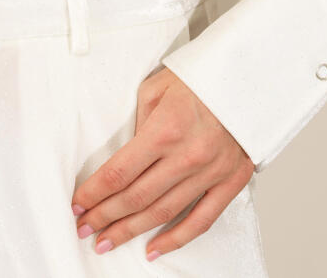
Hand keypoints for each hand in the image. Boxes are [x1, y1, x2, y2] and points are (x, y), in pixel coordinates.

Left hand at [71, 66, 253, 261]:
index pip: (120, 172)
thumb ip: (139, 123)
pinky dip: (176, 240)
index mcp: (165, 129)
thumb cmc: (199, 78)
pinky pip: (201, 221)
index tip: (78, 205)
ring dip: (131, 231)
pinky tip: (154, 249)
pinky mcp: (230, 182)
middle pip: (136, 197)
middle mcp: (187, 156)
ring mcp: (210, 172)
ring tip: (108, 241)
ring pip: (163, 213)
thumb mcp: (157, 88)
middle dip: (105, 216)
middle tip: (85, 229)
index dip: (95, 193)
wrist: (247, 78)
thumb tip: (125, 155)